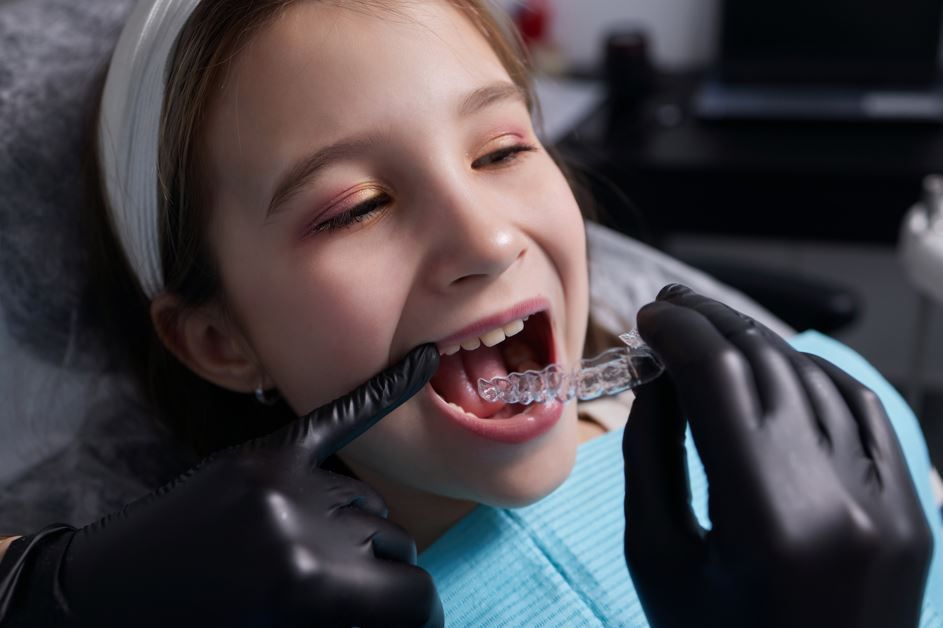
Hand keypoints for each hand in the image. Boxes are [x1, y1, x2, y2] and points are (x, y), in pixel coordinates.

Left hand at [0, 345, 443, 627]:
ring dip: (358, 528)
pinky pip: (337, 420)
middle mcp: (301, 526)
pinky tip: (422, 361)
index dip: (416, 612)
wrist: (100, 601)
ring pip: (366, 502)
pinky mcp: (261, 455)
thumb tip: (411, 602)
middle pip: (393, 544)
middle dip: (381, 572)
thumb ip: (354, 614)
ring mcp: (279, 481)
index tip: (406, 616)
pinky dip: (381, 394)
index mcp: (308, 587)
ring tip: (316, 551)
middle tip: (343, 593)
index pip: (414, 595)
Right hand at [623, 284, 931, 627]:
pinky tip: (778, 372)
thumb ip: (653, 455)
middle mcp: (842, 502)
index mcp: (767, 521)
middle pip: (770, 365)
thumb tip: (661, 376)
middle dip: (712, 324)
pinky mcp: (912, 514)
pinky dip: (815, 379)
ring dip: (759, 347)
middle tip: (672, 311)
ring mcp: (889, 507)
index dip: (677, 331)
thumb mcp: (657, 558)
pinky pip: (865, 413)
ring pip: (818, 380)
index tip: (647, 318)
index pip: (719, 378)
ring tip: (715, 340)